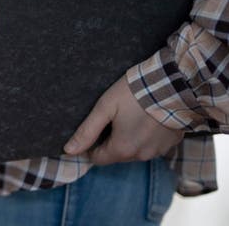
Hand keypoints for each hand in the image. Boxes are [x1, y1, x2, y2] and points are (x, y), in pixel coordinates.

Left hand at [63, 77, 183, 164]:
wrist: (175, 85)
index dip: (90, 147)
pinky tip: (146, 118)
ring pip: (134, 150)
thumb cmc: (135, 94)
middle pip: (116, 155)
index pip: (97, 159)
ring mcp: (158, 151)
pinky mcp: (171, 143)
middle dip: (109, 141)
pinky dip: (146, 136)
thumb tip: (68, 150)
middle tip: (110, 118)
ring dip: (128, 139)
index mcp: (122, 149)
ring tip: (129, 116)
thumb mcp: (105, 108)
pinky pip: (152, 145)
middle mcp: (141, 156)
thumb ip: (86, 131)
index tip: (91, 130)